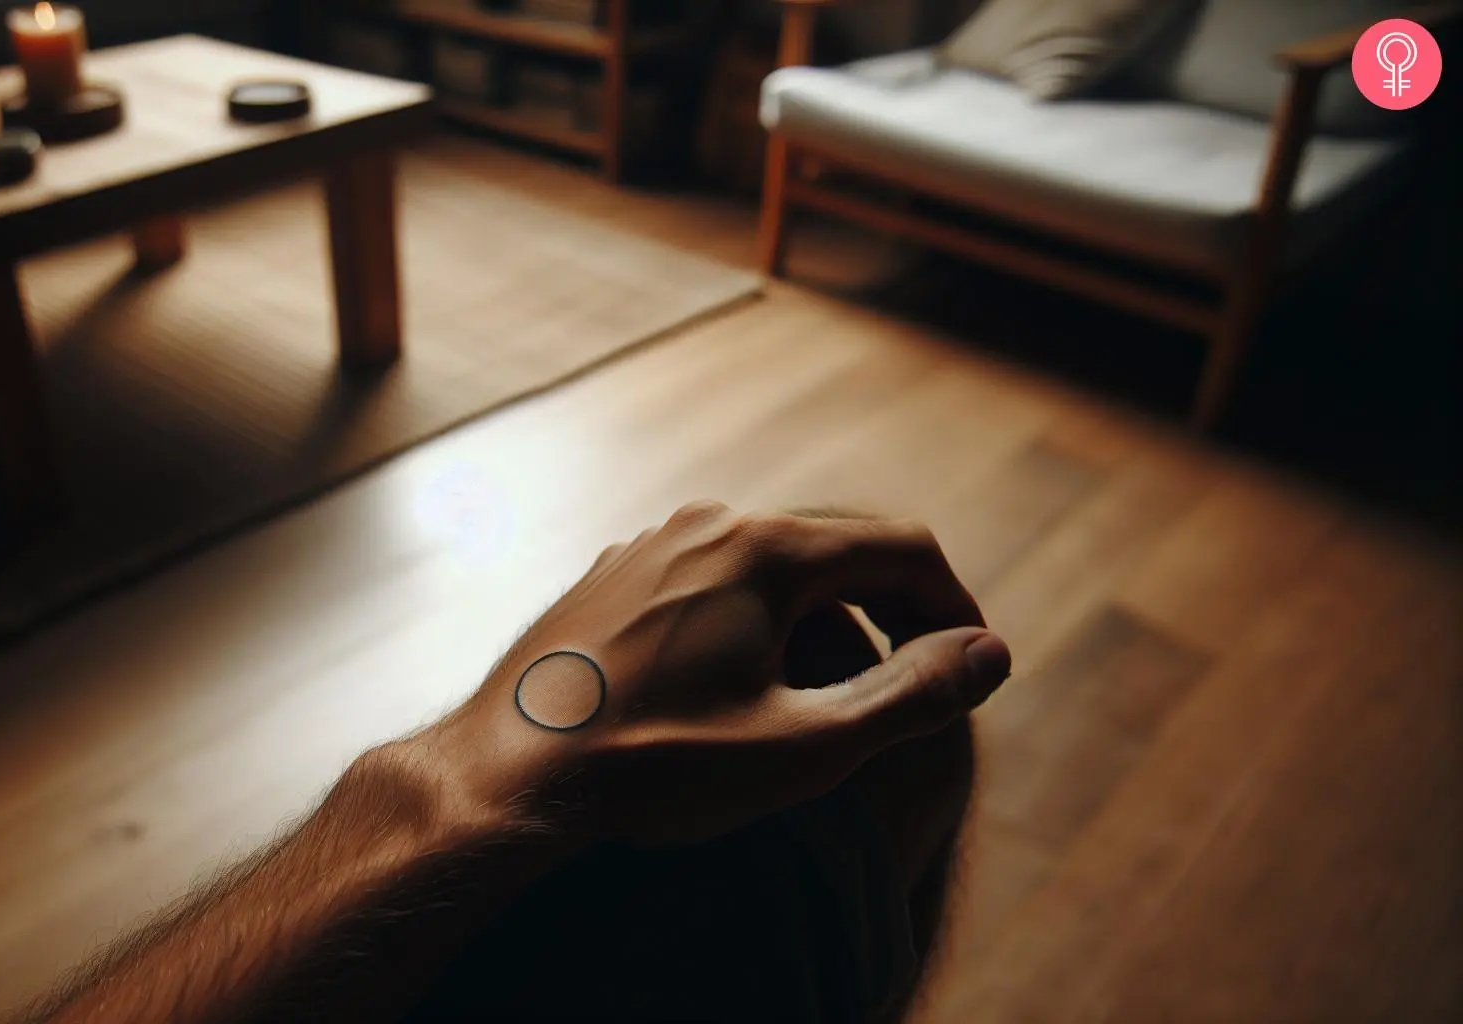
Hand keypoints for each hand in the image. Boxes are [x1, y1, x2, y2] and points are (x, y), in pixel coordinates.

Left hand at [414, 501, 1012, 846]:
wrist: (506, 776)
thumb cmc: (653, 765)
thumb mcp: (804, 747)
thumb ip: (910, 695)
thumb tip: (990, 653)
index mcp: (765, 550)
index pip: (902, 550)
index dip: (954, 609)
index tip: (972, 671)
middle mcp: (708, 524)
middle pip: (837, 547)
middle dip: (892, 611)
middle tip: (918, 683)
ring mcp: (650, 545)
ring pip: (769, 563)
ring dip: (821, 616)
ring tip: (834, 692)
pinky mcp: (611, 577)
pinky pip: (709, 580)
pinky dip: (754, 619)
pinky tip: (745, 683)